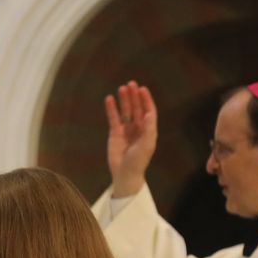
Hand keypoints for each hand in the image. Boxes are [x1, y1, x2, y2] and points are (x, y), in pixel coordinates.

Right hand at [104, 81, 157, 197]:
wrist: (125, 173)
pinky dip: (111, 109)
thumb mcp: (147, 145)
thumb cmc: (138, 161)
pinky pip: (113, 118)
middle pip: (136, 108)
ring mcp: (126, 129)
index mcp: (148, 129)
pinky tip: (109, 99)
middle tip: (130, 84)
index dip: (146, 100)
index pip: (148, 110)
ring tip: (121, 88)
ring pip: (125, 111)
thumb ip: (149, 128)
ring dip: (124, 100)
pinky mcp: (115, 133)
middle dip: (134, 96)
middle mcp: (138, 127)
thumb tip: (149, 112)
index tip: (142, 89)